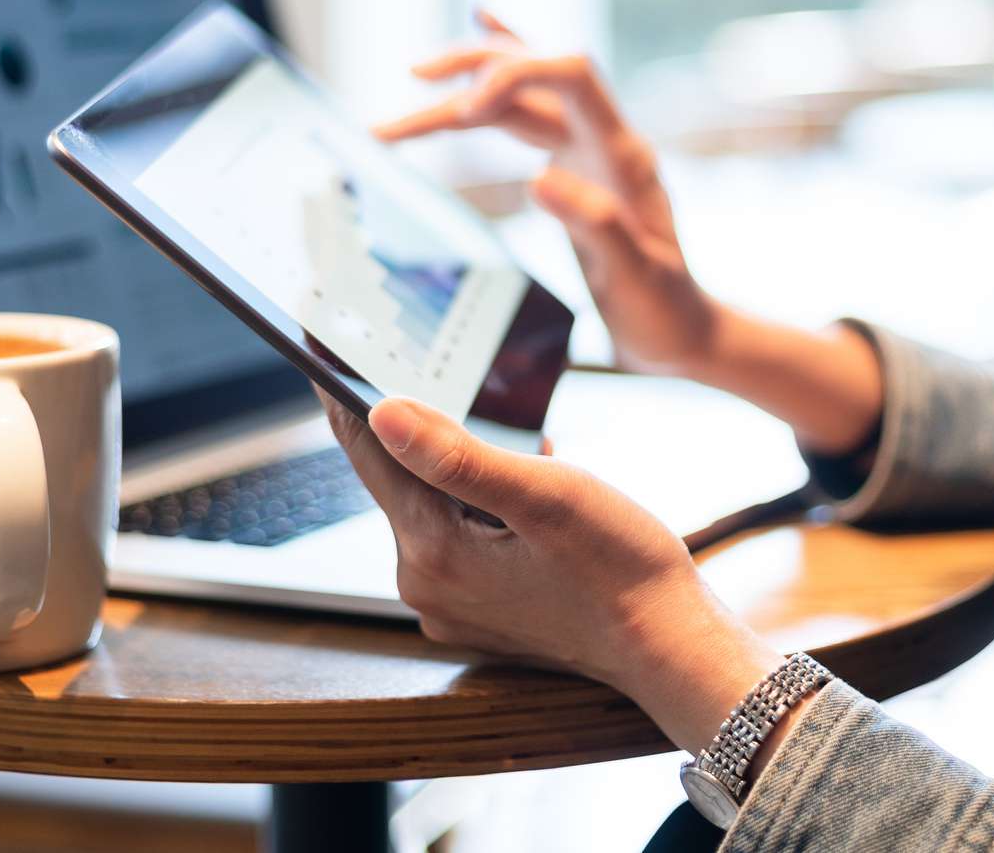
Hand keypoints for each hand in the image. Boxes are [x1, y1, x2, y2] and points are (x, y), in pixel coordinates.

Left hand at [322, 389, 782, 754]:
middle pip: (400, 479)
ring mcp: (451, 603)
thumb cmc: (621, 568)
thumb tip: (381, 412)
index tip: (322, 346)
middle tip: (434, 368)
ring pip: (434, 504)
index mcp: (431, 554)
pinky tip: (528, 479)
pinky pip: (461, 534)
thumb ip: (460, 456)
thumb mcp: (546, 496)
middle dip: (425, 426)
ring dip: (462, 464)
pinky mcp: (478, 610)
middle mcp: (426, 585)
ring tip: (508, 435)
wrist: (671, 646)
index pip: (369, 454)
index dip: (345, 393)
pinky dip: (482, 499)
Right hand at [376, 11, 714, 374]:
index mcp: (622, 155)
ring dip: (465, 85)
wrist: (680, 327)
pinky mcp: (570, 160)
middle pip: (534, 72)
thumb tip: (538, 179)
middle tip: (414, 78)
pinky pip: (530, 105)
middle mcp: (603, 138)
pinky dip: (502, 72)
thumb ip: (594, 224)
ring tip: (411, 83)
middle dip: (472, 68)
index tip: (464, 110)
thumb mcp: (634, 278)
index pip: (571, 74)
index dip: (515, 75)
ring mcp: (587, 146)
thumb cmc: (662, 308)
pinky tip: (484, 30)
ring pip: (520, 93)